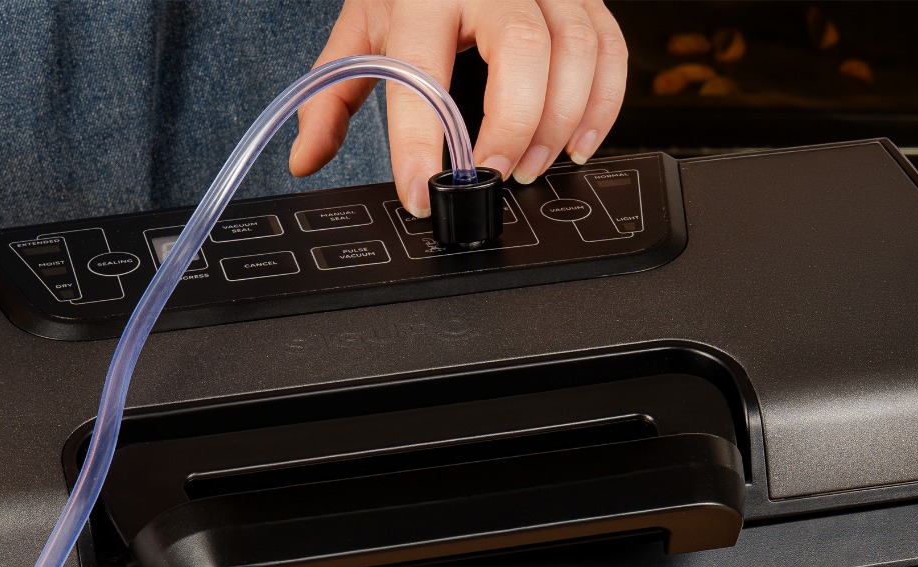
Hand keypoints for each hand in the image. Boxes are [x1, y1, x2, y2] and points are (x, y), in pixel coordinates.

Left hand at [290, 0, 626, 216]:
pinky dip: (604, 103)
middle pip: (526, 52)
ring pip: (577, 50)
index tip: (421, 191)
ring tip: (534, 165)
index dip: (421, 141)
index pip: (424, 69)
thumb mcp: (363, 23)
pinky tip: (578, 142)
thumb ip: (334, 90)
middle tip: (497, 175)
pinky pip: (609, 47)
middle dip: (516, 126)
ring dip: (562, 121)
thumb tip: (307, 155)